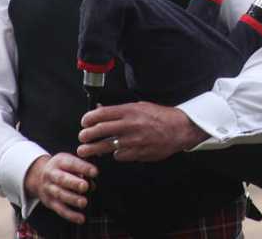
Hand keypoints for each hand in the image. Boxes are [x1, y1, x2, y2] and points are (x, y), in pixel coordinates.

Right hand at [24, 153, 96, 223]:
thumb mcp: (69, 160)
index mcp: (59, 161)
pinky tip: (81, 219)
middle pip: (62, 179)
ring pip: (60, 195)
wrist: (38, 175)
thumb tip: (94, 178)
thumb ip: (82, 167)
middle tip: (85, 186)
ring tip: (84, 202)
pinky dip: (70, 215)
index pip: (71, 163)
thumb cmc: (62, 167)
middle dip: (74, 183)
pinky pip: (60, 209)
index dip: (83, 167)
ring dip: (72, 199)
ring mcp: (49, 189)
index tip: (95, 172)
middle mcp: (51, 175)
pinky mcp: (49, 202)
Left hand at [76, 101, 208, 161]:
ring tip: (84, 151)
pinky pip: (120, 155)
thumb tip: (100, 110)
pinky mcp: (138, 153)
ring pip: (106, 146)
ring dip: (92, 149)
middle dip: (86, 135)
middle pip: (100, 131)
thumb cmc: (160, 116)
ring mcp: (133, 141)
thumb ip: (120, 110)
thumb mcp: (140, 106)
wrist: (179, 129)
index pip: (102, 114)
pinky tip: (118, 151)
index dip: (88, 119)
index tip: (84, 122)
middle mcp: (130, 125)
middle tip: (82, 137)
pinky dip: (117, 154)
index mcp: (130, 111)